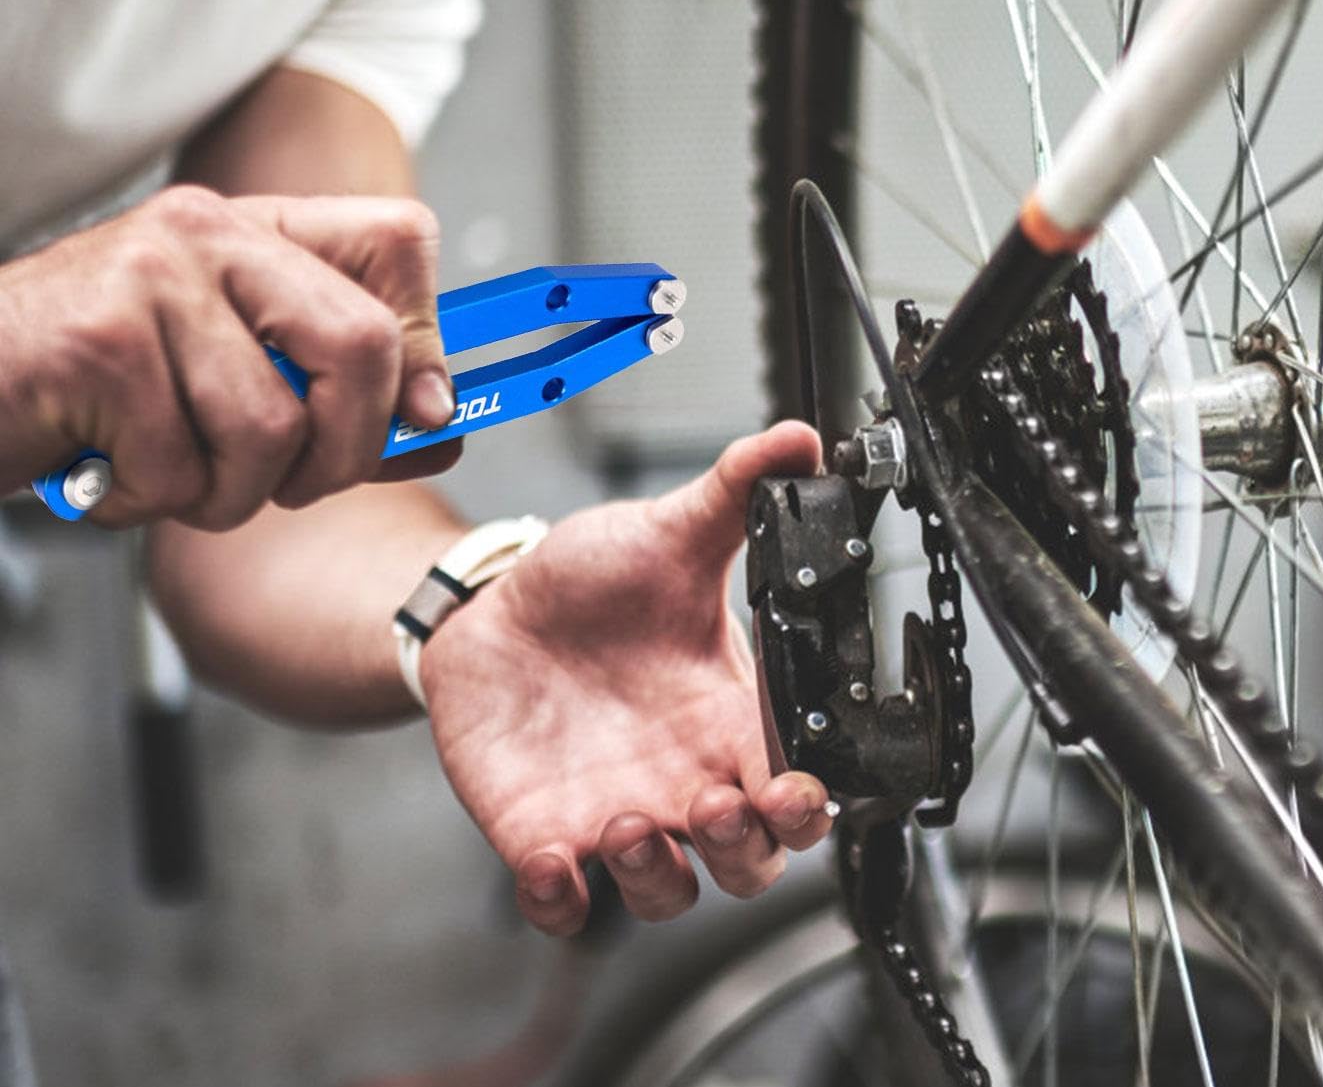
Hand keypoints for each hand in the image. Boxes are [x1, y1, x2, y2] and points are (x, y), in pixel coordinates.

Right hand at [0, 184, 461, 526]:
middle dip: (343, 451)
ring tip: (172, 474)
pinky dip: (151, 501)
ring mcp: (151, 276)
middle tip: (290, 485)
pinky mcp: (97, 342)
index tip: (413, 416)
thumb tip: (443, 423)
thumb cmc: (99, 390)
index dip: (425, 344)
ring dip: (228, 493)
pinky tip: (110, 471)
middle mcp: (212, 230)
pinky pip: (183, 466)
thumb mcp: (236, 377)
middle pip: (361, 343)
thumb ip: (340, 396)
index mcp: (260, 229)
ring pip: (270, 430)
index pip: (401, 241)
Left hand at [422, 421, 833, 931]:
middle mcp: (684, 777)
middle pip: (750, 864)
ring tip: (628, 818)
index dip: (806, 809)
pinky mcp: (542, 832)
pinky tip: (551, 860)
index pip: (794, 788)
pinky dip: (562, 900)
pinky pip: (564, 904)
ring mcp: (615, 812)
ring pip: (666, 893)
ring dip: (657, 877)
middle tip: (721, 807)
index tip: (797, 790)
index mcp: (727, 717)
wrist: (496, 606)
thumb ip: (737, 491)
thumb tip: (800, 438)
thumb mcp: (668, 532)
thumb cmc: (594, 581)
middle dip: (746, 853)